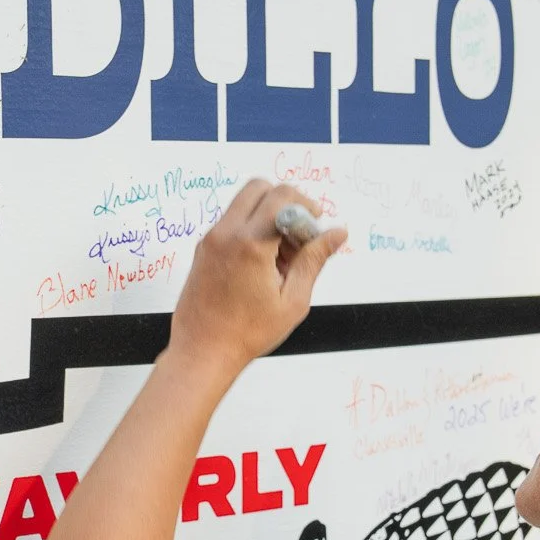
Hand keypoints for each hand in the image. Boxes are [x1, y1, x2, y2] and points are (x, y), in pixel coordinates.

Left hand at [165, 180, 346, 379]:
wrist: (202, 351)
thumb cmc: (246, 333)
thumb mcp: (292, 299)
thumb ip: (314, 259)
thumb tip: (337, 233)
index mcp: (251, 244)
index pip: (283, 197)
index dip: (306, 207)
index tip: (315, 227)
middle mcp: (226, 234)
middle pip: (259, 187)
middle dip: (285, 202)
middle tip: (299, 234)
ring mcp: (211, 239)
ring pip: (244, 203)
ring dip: (267, 215)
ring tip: (281, 256)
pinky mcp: (203, 248)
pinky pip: (232, 222)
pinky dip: (251, 228)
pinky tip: (263, 264)